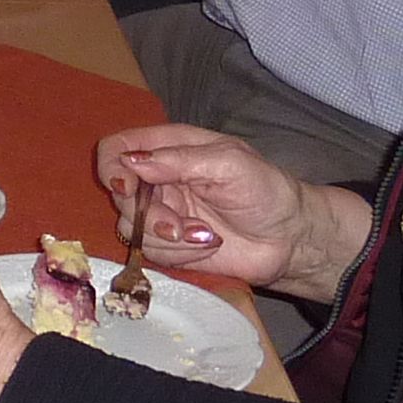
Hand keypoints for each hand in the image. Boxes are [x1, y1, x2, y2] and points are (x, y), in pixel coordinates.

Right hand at [93, 125, 366, 297]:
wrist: (290, 239)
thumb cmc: (266, 190)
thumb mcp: (229, 163)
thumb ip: (179, 160)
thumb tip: (130, 163)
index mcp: (169, 148)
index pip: (116, 148)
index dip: (112, 167)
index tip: (128, 188)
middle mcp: (158, 179)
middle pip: (118, 193)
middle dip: (147, 214)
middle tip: (177, 225)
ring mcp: (162, 215)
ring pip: (130, 227)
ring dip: (166, 238)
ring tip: (205, 236)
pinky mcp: (169, 247)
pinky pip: (150, 253)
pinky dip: (178, 253)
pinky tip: (207, 246)